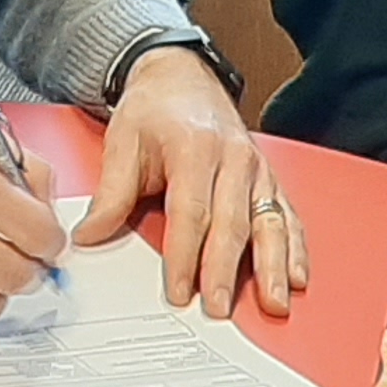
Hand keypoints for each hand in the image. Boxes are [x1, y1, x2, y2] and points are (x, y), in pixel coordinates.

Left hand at [85, 47, 304, 316]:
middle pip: (233, 223)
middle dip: (227, 271)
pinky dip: (295, 249)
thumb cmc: (154, 110)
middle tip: (220, 309)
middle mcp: (234, 159)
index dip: (185, 255)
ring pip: (269, 224)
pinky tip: (297, 277)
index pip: (192, 212)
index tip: (179, 291)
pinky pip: (287, 217)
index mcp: (196, 147)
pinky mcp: (269, 180)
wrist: (182, 77)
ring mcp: (257, 170)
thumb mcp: (123, 142)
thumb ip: (111, 193)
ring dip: (273, 267)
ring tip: (274, 304)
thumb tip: (89, 236)